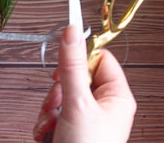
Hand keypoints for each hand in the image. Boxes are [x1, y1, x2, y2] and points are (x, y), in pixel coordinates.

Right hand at [33, 25, 135, 142]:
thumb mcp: (77, 103)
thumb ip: (71, 65)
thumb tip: (71, 30)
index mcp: (117, 97)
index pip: (99, 59)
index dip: (79, 58)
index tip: (64, 62)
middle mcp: (104, 108)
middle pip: (74, 78)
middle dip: (58, 92)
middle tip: (58, 103)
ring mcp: (87, 122)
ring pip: (60, 98)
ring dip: (49, 110)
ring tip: (53, 125)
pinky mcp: (71, 134)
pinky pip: (52, 116)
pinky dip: (45, 125)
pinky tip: (48, 136)